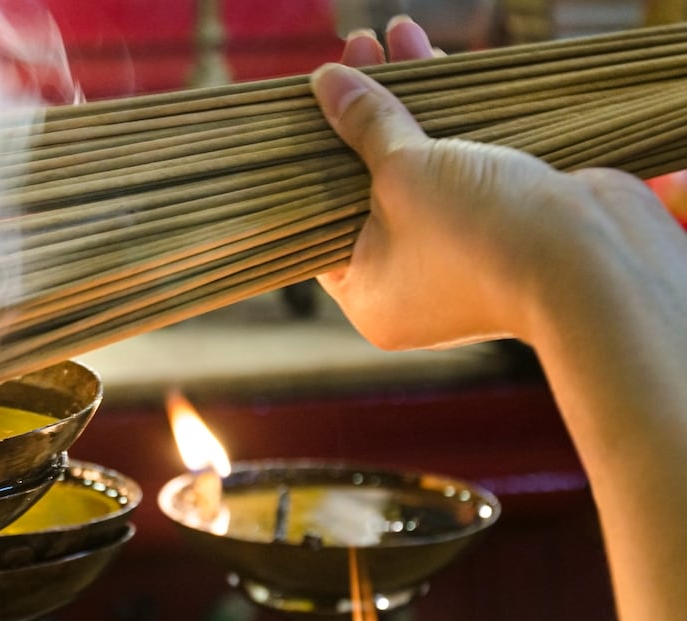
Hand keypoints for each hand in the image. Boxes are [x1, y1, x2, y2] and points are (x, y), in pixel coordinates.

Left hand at [309, 18, 675, 351]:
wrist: (597, 259)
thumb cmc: (481, 235)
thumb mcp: (404, 171)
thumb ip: (365, 125)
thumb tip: (327, 83)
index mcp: (368, 295)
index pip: (321, 218)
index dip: (314, 154)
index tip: (311, 103)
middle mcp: (409, 284)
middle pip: (369, 184)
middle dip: (365, 113)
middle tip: (355, 55)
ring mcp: (461, 257)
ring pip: (421, 168)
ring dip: (410, 102)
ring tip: (395, 38)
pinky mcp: (504, 226)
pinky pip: (464, 165)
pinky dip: (452, 118)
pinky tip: (436, 58)